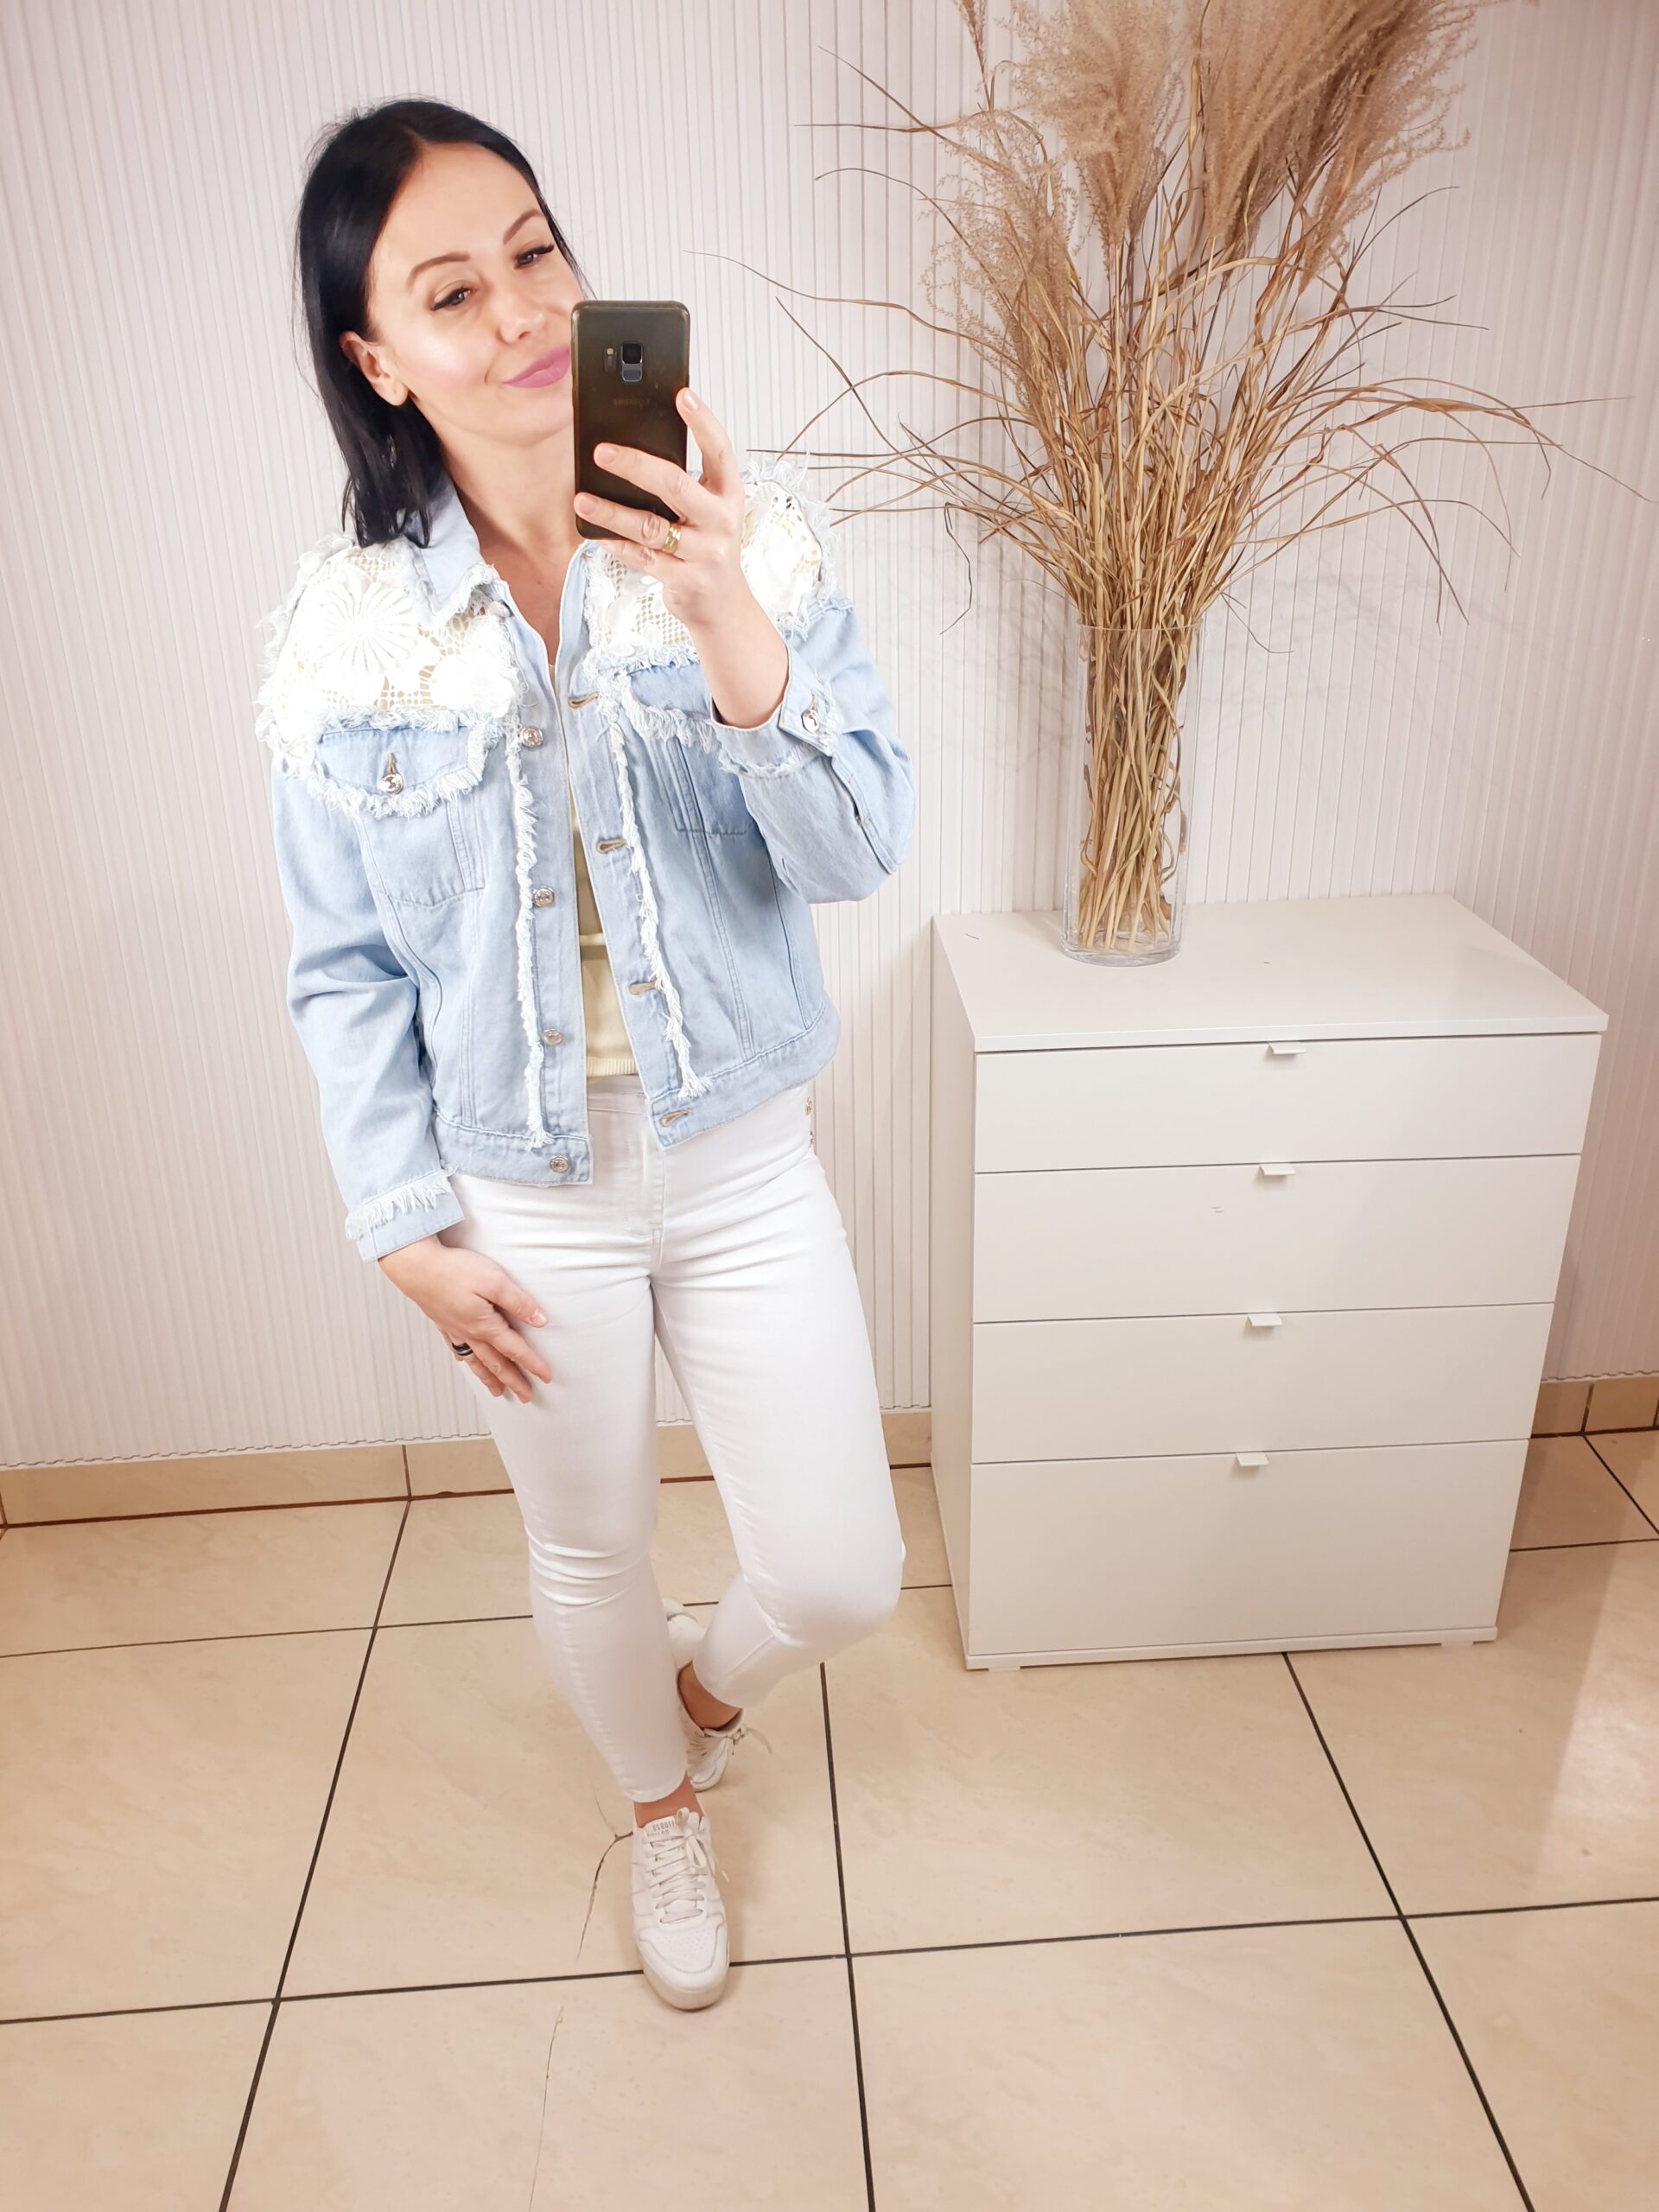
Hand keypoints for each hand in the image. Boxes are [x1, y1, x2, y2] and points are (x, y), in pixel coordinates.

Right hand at [377, 1237, 551, 1403]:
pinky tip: (466, 1362)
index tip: (546, 1377)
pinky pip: (457, 1349)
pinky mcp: (442, 1321)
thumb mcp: (495, 1281)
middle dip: (513, 1381)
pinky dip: (466, 1360)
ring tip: (498, 1391)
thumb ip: (518, 1302)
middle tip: (525, 1396)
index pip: (515, 1350)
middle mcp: (469, 1332)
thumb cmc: (453, 1271)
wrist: (415, 1267)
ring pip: (476, 1361)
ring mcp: (454, 1329)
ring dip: (489, 1378)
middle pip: (496, 1363)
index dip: (533, 1364)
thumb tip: (540, 1320)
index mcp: (485, 1325)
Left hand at [573, 387, 752, 632]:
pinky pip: (642, 559)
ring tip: (582, 498)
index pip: (720, 451)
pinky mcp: (685, 580)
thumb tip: (633, 450)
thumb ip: (684, 484)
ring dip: (612, 512)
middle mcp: (720, 521)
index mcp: (728, 495)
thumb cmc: (707, 546)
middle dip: (636, 465)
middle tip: (601, 451)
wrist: (723, 604)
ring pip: (650, 527)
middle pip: (675, 486)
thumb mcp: (707, 510)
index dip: (703, 422)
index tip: (682, 395)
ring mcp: (704, 553)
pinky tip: (595, 532)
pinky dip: (616, 544)